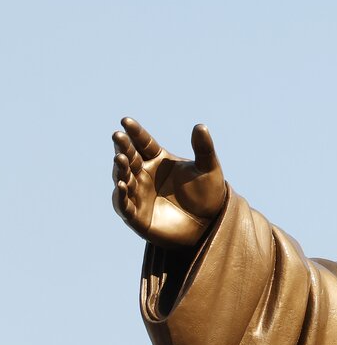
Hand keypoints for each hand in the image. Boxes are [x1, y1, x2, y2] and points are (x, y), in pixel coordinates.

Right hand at [111, 118, 227, 246]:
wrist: (209, 224)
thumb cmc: (208, 194)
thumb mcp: (208, 169)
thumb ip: (203, 148)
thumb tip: (200, 126)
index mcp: (158, 160)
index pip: (143, 143)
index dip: (135, 132)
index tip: (126, 120)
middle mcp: (144, 175)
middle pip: (130, 158)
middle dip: (123, 147)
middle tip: (117, 135)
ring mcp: (139, 194)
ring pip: (124, 179)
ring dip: (120, 169)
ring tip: (120, 157)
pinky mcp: (137, 216)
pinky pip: (125, 205)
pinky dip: (121, 196)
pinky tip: (122, 185)